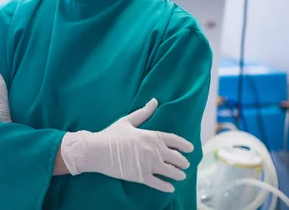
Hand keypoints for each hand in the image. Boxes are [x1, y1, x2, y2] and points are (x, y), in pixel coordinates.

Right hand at [60, 99, 192, 192]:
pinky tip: (170, 188)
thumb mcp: (127, 121)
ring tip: (180, 176)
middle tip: (184, 164)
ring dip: (178, 174)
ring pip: (171, 172)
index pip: (175, 140)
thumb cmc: (111, 134)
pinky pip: (159, 184)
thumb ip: (143, 113)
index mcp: (152, 136)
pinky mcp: (141, 176)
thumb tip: (154, 101)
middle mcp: (154, 151)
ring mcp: (149, 164)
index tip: (190, 149)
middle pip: (176, 158)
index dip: (185, 145)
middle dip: (183, 162)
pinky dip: (167, 186)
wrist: (97, 150)